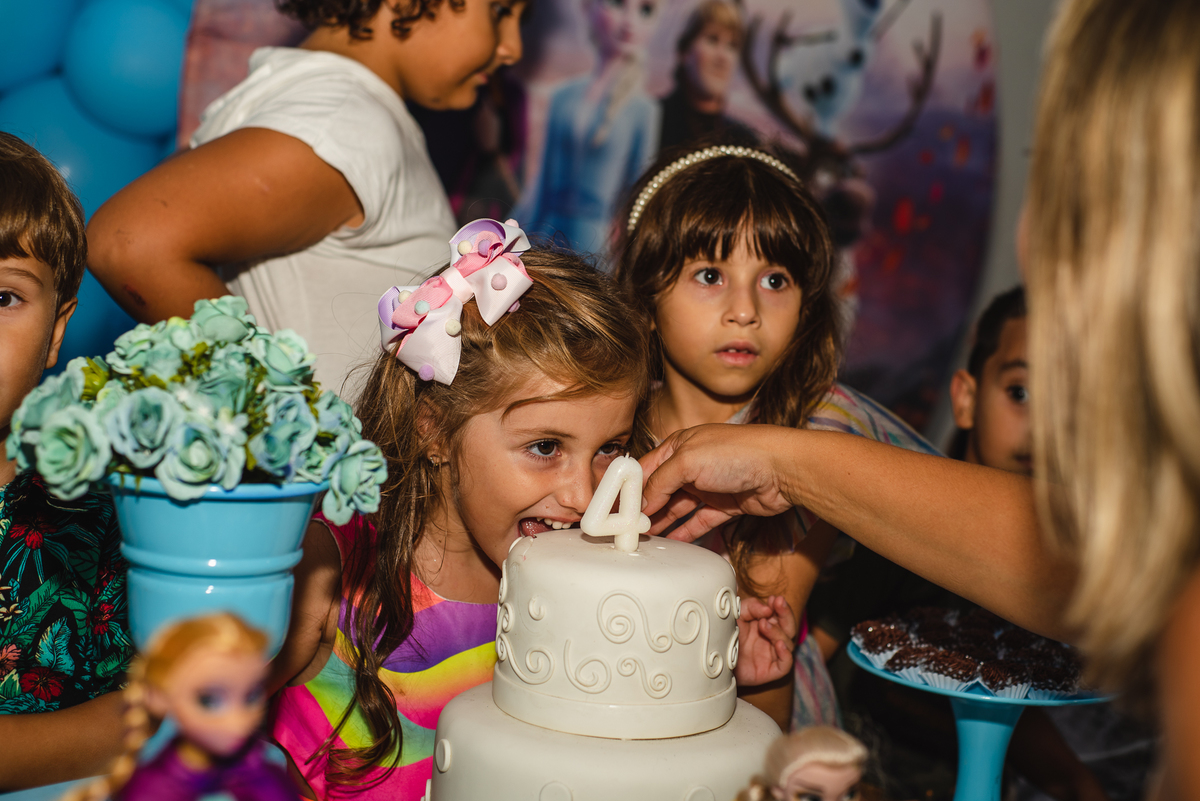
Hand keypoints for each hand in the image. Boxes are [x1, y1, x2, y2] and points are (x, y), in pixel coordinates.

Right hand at [639, 424, 797, 542]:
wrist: (783, 469)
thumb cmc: (738, 452)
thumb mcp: (688, 461)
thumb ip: (660, 482)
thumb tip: (643, 503)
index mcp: (679, 446)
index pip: (645, 469)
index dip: (629, 489)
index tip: (615, 509)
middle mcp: (692, 465)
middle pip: (660, 491)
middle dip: (643, 510)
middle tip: (626, 530)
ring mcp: (709, 486)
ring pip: (678, 509)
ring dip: (662, 523)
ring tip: (644, 541)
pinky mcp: (726, 505)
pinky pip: (700, 522)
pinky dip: (685, 533)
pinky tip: (672, 543)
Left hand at [734, 596, 796, 686]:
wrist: (716, 661)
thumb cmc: (728, 636)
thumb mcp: (737, 615)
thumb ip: (751, 607)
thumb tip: (768, 609)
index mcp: (767, 623)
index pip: (780, 614)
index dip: (780, 606)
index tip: (774, 598)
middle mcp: (773, 638)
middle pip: (788, 626)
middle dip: (785, 614)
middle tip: (778, 603)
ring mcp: (773, 654)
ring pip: (787, 642)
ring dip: (777, 631)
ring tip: (763, 623)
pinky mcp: (771, 671)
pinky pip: (785, 664)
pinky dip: (785, 654)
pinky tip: (779, 644)